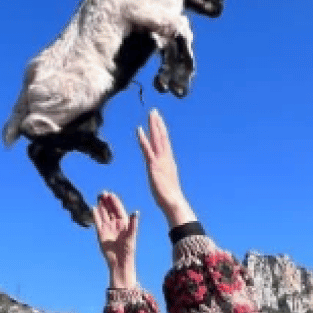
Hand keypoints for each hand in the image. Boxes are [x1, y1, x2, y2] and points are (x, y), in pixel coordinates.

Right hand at [92, 191, 138, 288]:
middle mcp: (115, 223)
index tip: (111, 194)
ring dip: (101, 205)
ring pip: (103, 213)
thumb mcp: (131, 235)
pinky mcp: (100, 232)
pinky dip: (95, 215)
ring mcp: (108, 227)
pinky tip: (93, 208)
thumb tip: (136, 211)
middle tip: (103, 192)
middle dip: (107, 201)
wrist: (119, 260)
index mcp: (124, 222)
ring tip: (98, 197)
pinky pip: (97, 221)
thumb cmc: (128, 249)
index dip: (114, 201)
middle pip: (110, 209)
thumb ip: (133, 223)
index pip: (118, 209)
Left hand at [136, 109, 195, 228]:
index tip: (158, 120)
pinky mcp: (153, 166)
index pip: (165, 142)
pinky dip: (143, 139)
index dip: (161, 130)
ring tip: (151, 113)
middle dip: (158, 123)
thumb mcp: (166, 182)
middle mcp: (166, 158)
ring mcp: (160, 161)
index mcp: (169, 161)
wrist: (173, 201)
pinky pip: (147, 149)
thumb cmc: (169, 196)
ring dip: (153, 125)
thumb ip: (164, 175)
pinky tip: (139, 130)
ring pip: (157, 139)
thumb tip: (162, 176)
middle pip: (162, 136)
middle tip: (154, 111)